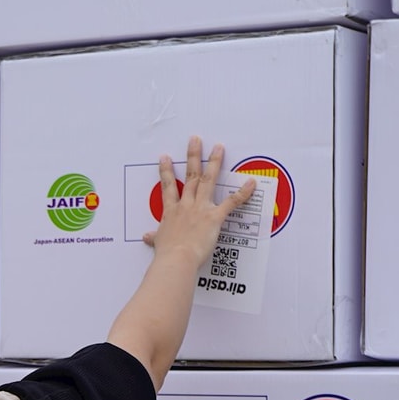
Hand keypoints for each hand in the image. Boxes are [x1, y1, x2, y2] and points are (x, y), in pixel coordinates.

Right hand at [139, 137, 255, 270]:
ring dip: (214, 163)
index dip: (167, 171)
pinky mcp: (214, 216)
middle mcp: (186, 205)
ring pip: (208, 180)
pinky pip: (231, 202)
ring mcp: (200, 208)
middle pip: (191, 176)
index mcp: (171, 211)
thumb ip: (155, 237)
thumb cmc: (167, 254)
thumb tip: (147, 237)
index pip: (168, 187)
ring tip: (219, 148)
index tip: (165, 157)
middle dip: (194, 156)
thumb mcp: (159, 242)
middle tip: (196, 140)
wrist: (176, 259)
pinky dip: (243, 193)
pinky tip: (251, 183)